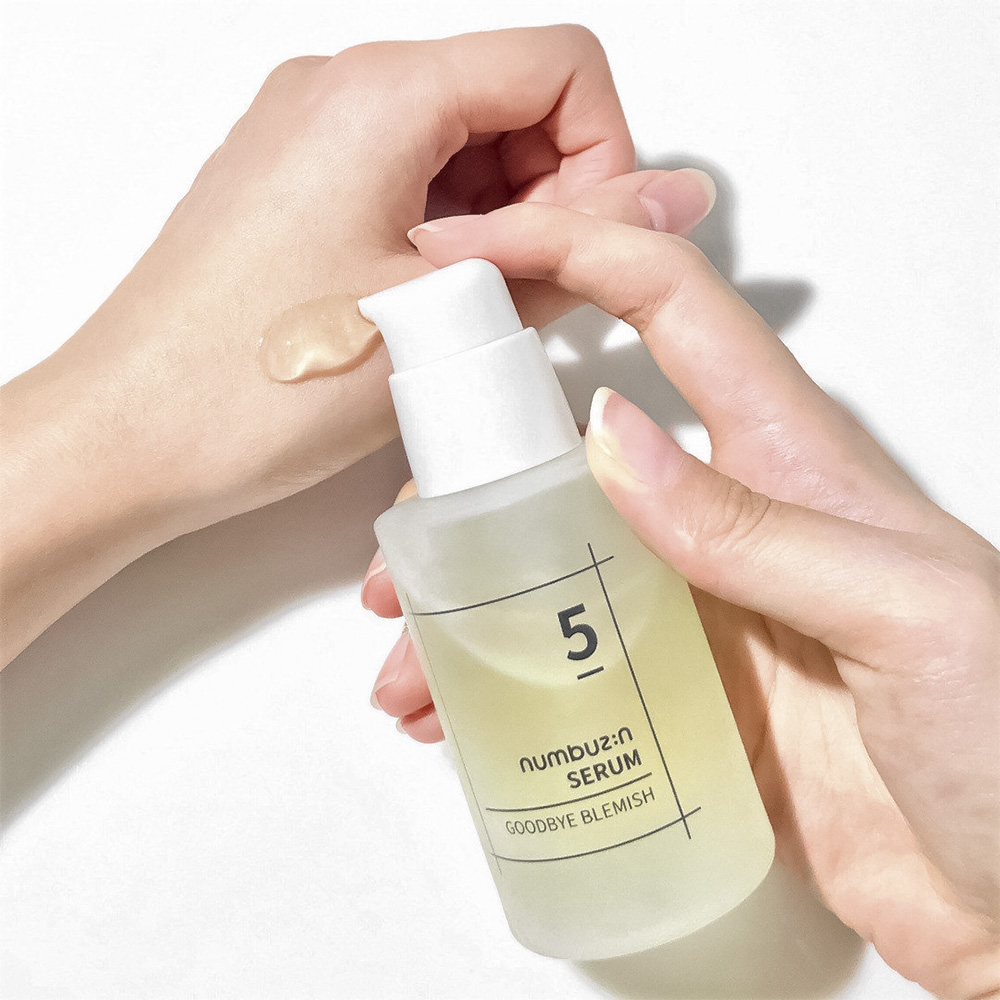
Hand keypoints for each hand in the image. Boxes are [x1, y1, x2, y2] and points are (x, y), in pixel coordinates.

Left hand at [0, 25, 716, 662]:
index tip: (593, 243)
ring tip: (470, 314)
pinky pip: (410, 177)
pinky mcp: (299, 183)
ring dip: (501, 223)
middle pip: (513, 99)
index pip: (561, 65)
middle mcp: (340, 90)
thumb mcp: (447, 317)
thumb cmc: (254, 387)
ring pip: (465, 145)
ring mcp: (312, 134)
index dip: (606, 155)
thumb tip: (674, 202)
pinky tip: (433, 307)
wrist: (130, 437)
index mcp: (382, 93)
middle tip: (532, 294)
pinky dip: (449, 233)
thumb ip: (577, 250)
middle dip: (553, 195)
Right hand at [363, 206, 999, 996]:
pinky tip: (458, 715)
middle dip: (469, 478)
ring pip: (549, 567)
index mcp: (789, 464)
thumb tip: (612, 435)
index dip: (573, 252)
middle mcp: (728, 522)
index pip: (670, 309)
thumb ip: (757, 526)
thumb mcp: (907, 614)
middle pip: (570, 451)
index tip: (469, 247)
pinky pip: (567, 664)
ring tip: (407, 660)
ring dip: (467, 602)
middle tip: (402, 538)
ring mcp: (697, 610)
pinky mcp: (681, 694)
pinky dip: (501, 684)